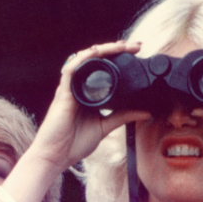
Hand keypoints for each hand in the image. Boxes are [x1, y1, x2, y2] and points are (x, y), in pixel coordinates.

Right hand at [28, 40, 150, 171]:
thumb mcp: (105, 126)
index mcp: (88, 92)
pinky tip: (96, 52)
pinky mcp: (63, 92)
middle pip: (97, 60)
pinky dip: (84, 58)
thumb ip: (124, 117)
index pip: (104, 68)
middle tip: (136, 46)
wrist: (56, 156)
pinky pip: (72, 69)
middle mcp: (79, 86)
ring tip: (122, 45)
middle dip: (116, 49)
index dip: (119, 58)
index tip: (137, 54)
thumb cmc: (74, 143)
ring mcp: (70, 88)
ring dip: (104, 49)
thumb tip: (146, 112)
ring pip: (86, 59)